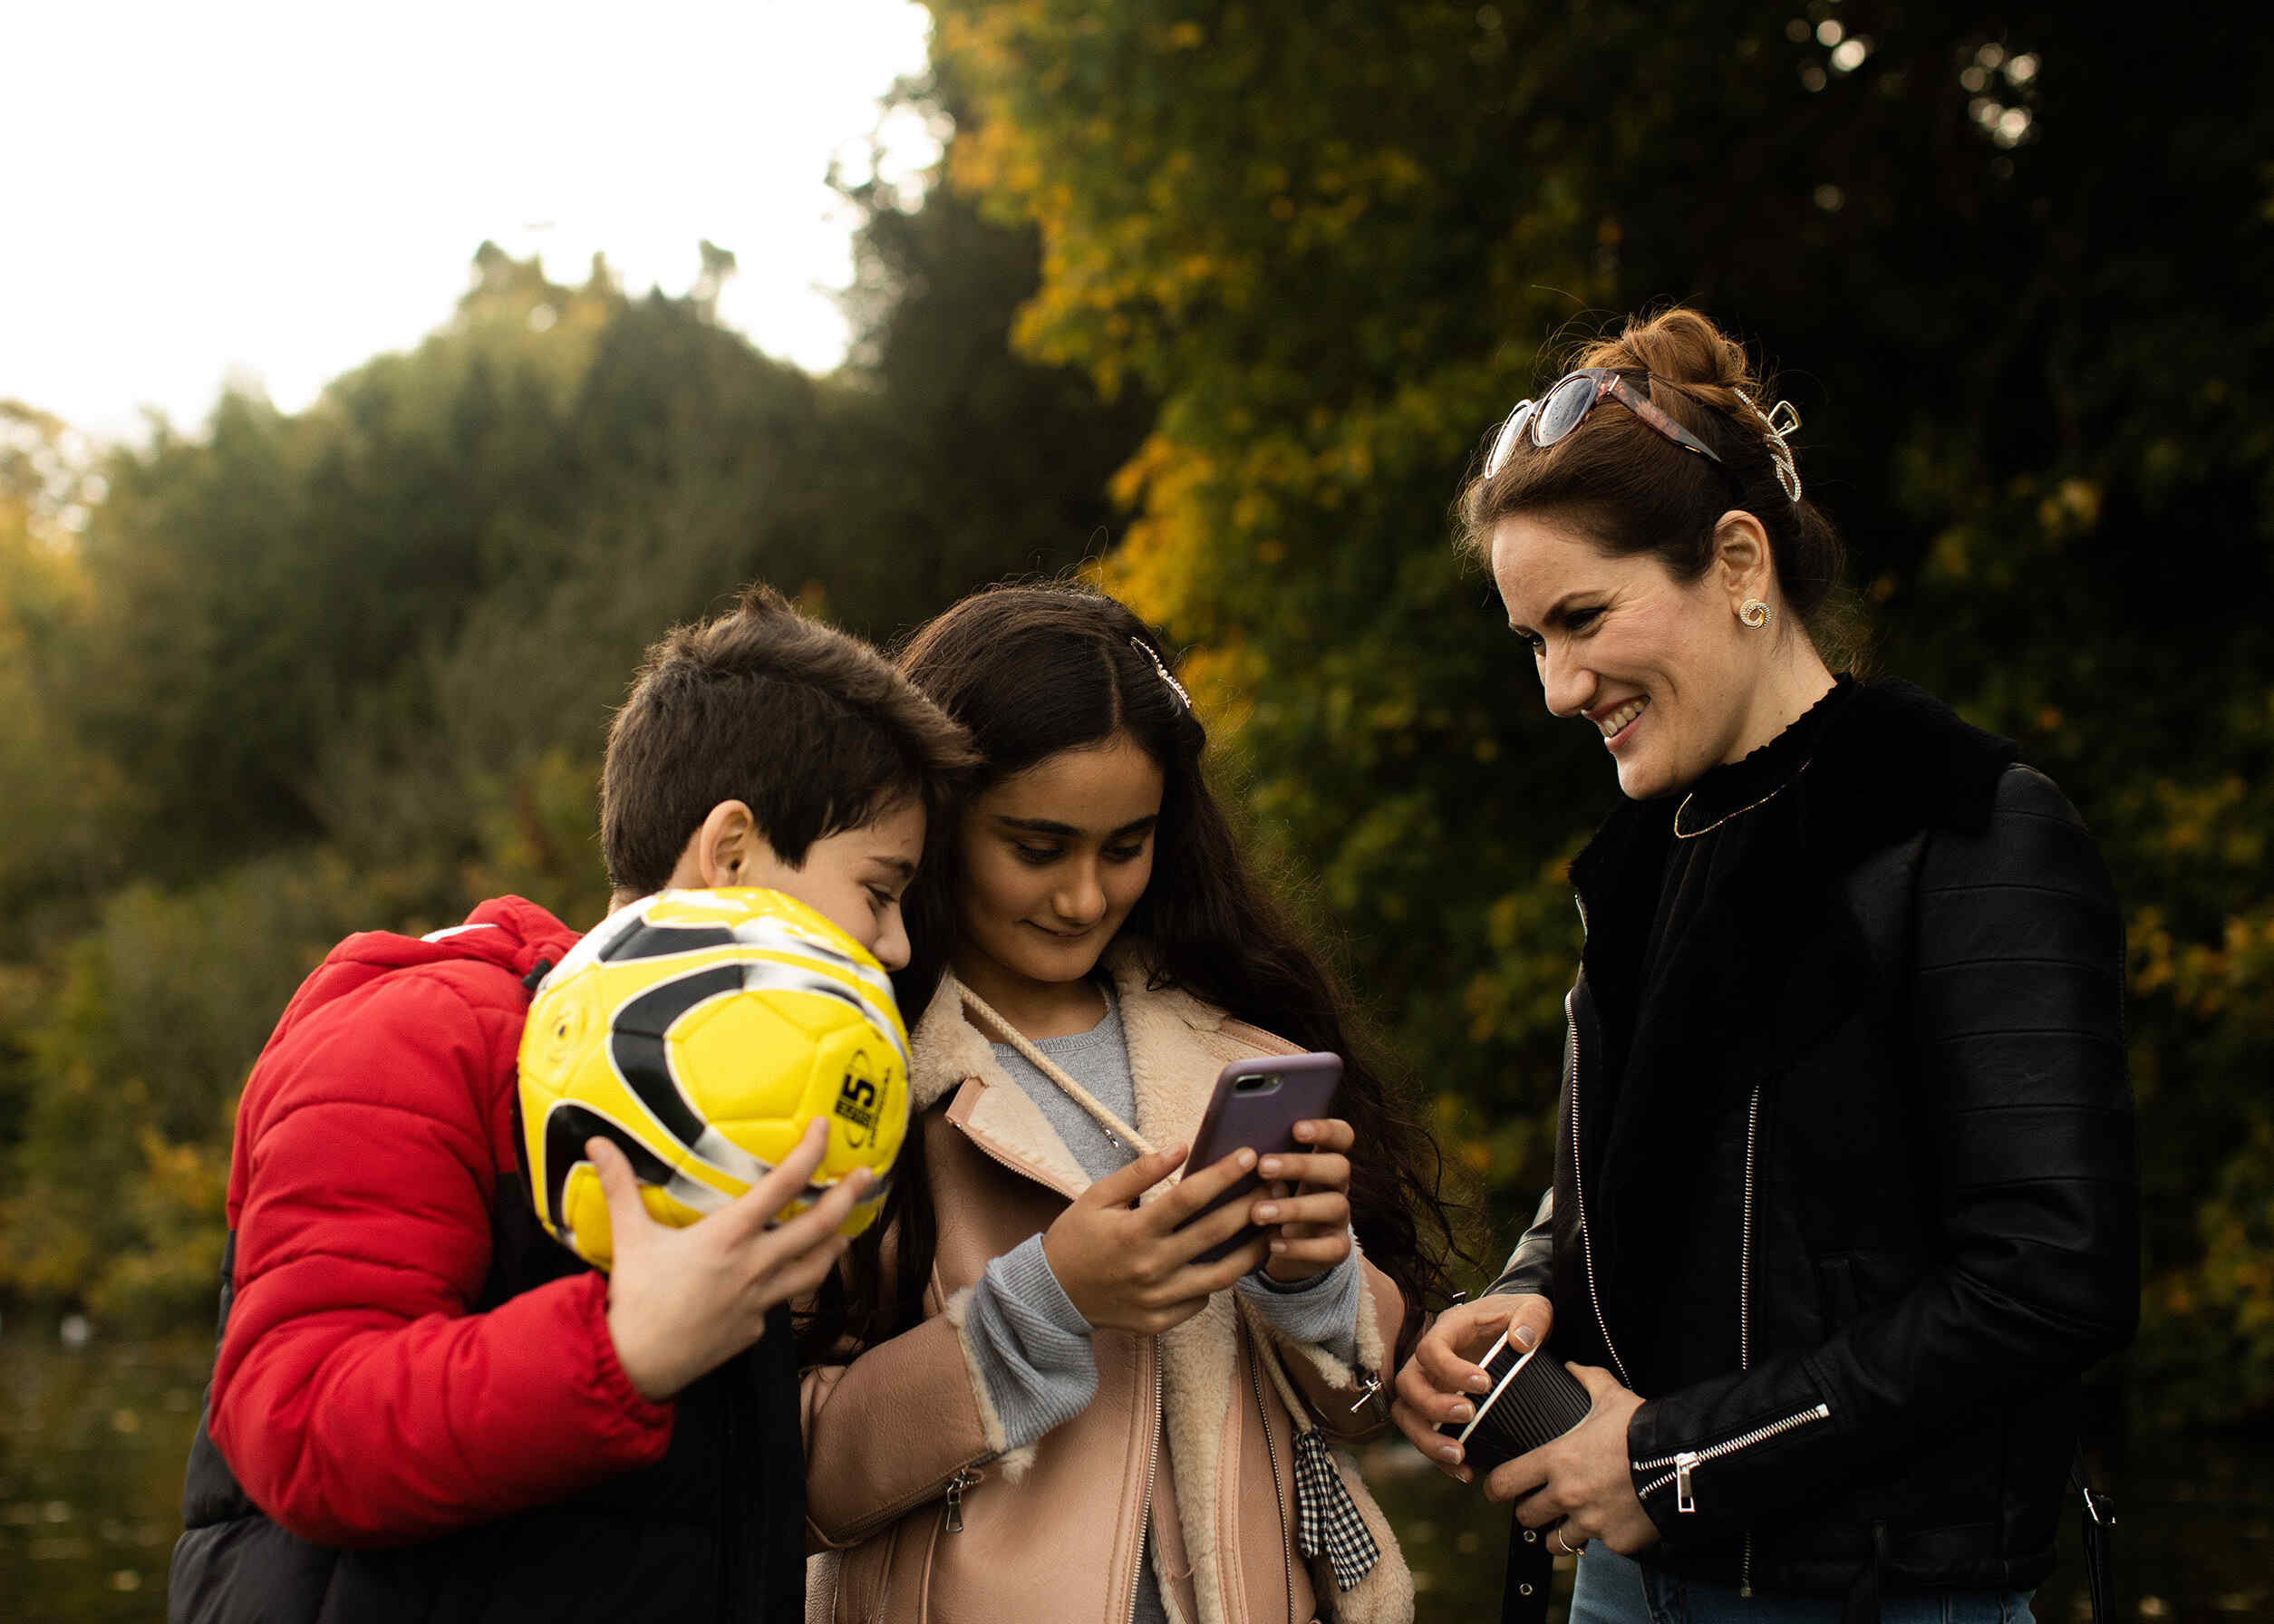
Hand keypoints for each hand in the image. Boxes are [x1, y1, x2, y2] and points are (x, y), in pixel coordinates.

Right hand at [597, 1118, 870, 1402]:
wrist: (634, 1366)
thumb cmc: (634, 1299)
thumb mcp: (629, 1237)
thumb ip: (619, 1185)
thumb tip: (595, 1141)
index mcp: (727, 1238)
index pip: (781, 1186)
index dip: (809, 1154)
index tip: (824, 1129)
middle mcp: (754, 1266)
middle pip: (818, 1228)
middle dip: (848, 1197)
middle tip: (869, 1174)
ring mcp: (761, 1301)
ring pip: (815, 1269)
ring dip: (834, 1244)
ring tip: (847, 1227)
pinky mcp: (757, 1329)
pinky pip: (782, 1301)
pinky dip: (790, 1283)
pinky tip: (788, 1275)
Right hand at [1042, 1142, 1272, 1334]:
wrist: (1051, 1295)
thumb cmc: (1076, 1238)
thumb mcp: (1098, 1197)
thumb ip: (1140, 1172)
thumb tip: (1181, 1147)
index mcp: (1134, 1231)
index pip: (1189, 1197)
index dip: (1223, 1174)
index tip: (1249, 1155)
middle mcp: (1151, 1267)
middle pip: (1215, 1233)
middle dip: (1251, 1205)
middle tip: (1275, 1185)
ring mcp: (1158, 1299)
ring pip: (1222, 1276)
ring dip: (1252, 1249)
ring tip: (1272, 1227)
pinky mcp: (1160, 1322)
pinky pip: (1201, 1301)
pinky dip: (1218, 1281)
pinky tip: (1232, 1260)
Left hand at [1254, 1117, 1353, 1283]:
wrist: (1275, 1246)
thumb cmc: (1264, 1197)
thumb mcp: (1263, 1177)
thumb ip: (1256, 1159)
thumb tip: (1230, 1146)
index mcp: (1321, 1158)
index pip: (1340, 1135)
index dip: (1325, 1129)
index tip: (1295, 1128)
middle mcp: (1337, 1185)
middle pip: (1339, 1167)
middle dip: (1302, 1165)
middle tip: (1263, 1167)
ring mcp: (1340, 1218)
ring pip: (1335, 1206)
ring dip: (1296, 1207)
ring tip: (1258, 1213)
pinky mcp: (1337, 1248)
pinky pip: (1330, 1248)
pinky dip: (1301, 1247)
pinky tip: (1273, 1244)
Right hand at [1391, 1293, 1552, 1480]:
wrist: (1517, 1331)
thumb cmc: (1521, 1319)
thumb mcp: (1534, 1308)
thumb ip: (1533, 1318)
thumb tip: (1521, 1342)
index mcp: (1449, 1329)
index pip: (1431, 1348)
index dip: (1450, 1369)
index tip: (1484, 1384)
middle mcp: (1430, 1358)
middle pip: (1408, 1384)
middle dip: (1433, 1405)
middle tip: (1468, 1415)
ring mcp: (1430, 1385)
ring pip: (1407, 1414)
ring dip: (1427, 1438)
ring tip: (1459, 1456)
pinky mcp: (1437, 1409)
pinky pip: (1424, 1435)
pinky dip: (1439, 1458)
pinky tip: (1465, 1472)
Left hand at [1492, 1364, 1656, 1554]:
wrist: (1681, 1462)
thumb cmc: (1641, 1429)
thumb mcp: (1610, 1396)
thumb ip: (1586, 1379)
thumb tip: (1571, 1366)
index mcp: (1557, 1461)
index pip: (1505, 1483)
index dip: (1496, 1488)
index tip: (1497, 1489)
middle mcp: (1567, 1496)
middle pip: (1527, 1517)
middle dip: (1531, 1511)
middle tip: (1541, 1503)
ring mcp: (1591, 1523)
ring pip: (1557, 1542)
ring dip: (1561, 1532)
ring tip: (1572, 1521)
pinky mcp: (1615, 1542)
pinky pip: (1600, 1546)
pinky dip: (1603, 1537)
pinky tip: (1613, 1521)